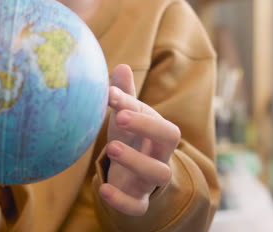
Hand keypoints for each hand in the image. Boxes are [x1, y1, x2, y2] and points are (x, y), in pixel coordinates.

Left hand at [99, 64, 180, 215]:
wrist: (133, 177)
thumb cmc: (131, 140)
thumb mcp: (126, 119)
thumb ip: (124, 97)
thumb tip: (121, 66)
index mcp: (157, 132)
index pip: (155, 116)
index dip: (135, 106)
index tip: (110, 94)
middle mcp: (159, 154)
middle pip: (170, 139)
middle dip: (148, 126)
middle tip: (120, 117)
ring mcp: (150, 179)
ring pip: (158, 173)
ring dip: (136, 160)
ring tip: (112, 148)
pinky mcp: (137, 200)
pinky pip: (136, 205)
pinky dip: (121, 199)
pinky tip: (102, 189)